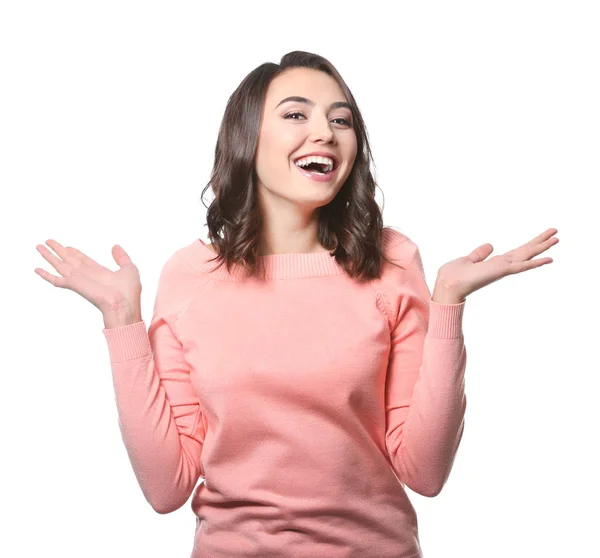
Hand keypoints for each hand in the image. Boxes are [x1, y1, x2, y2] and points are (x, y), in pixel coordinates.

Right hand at [34, 240, 141, 314]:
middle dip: (59, 250)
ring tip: (39, 246)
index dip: (75, 252)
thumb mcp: (129, 268)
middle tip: (48, 241)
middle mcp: (87, 275)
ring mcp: (79, 280)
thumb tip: (115, 246)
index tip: (68, 246)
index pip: (84, 260)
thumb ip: (122, 257)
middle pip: (69, 260)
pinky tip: (37, 269)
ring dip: (49, 256)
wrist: (123, 305)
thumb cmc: (128, 292)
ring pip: (60, 265)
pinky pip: (56, 280)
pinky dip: (46, 275)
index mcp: (99, 272)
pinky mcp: (74, 285)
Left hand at [435, 228, 558, 300]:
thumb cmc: (454, 275)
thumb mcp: (468, 259)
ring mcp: (503, 269)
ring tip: (557, 238)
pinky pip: (522, 266)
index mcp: (495, 263)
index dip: (529, 245)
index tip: (542, 238)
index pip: (516, 253)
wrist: (448, 284)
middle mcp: (502, 266)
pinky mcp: (501, 271)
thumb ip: (479, 254)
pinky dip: (535, 263)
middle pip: (525, 252)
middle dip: (540, 243)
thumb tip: (490, 245)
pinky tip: (549, 259)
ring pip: (527, 256)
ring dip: (542, 247)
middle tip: (556, 233)